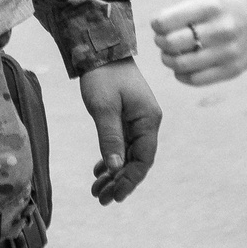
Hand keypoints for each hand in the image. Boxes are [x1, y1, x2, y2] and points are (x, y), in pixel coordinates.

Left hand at [77, 60, 159, 203]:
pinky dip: (112, 158)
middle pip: (137, 160)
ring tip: (97, 191)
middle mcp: (147, 122)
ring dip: (114, 173)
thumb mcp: (103, 107)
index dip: (130, 180)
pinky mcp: (127, 116)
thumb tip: (116, 168)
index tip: (114, 196)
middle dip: (120, 182)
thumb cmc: (102, 75)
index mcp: (148, 120)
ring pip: (128, 155)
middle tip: (101, 199)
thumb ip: (110, 138)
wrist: (99, 48)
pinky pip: (122, 144)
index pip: (143, 159)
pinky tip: (100, 171)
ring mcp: (138, 119)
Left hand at [152, 0, 246, 85]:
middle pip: (172, 44)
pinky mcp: (232, 70)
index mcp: (211, 7)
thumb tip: (156, 32)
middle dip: (160, 43)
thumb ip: (179, 14)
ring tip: (169, 55)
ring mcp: (228, 52)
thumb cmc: (221, 12)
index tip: (158, 26)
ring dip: (168, 60)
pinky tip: (181, 68)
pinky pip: (195, 79)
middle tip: (161, 41)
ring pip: (181, 64)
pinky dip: (181, 75)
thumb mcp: (205, 1)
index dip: (156, 25)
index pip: (167, 21)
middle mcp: (221, 29)